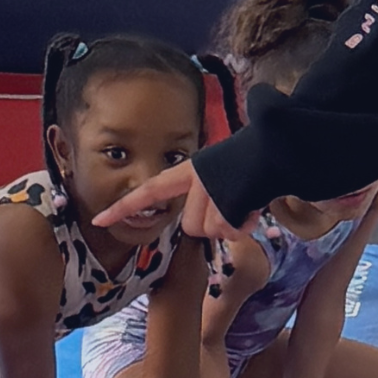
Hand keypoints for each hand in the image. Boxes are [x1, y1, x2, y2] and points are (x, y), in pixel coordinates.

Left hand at [94, 162, 250, 240]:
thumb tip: (206, 225)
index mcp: (187, 172)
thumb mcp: (219, 177)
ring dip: (233, 224)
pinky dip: (245, 225)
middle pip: (192, 226)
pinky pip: (231, 230)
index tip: (99, 220)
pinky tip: (254, 206)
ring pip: (212, 230)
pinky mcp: (227, 198)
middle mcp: (194, 180)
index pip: (147, 191)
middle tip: (235, 207)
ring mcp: (210, 189)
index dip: (123, 207)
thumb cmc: (253, 162)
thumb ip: (205, 198)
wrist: (279, 147)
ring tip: (246, 203)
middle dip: (216, 225)